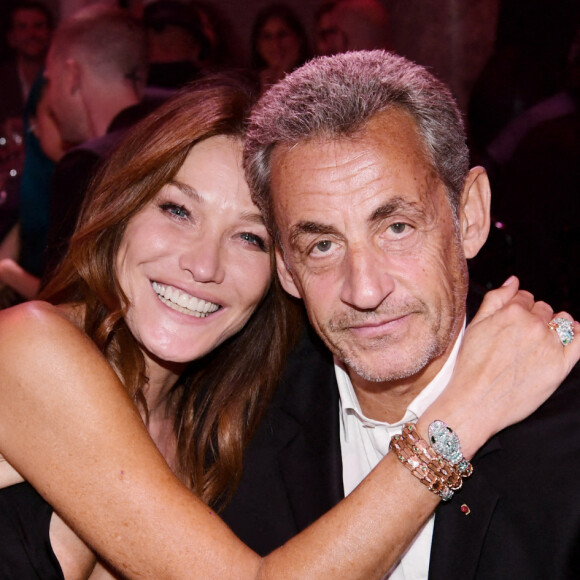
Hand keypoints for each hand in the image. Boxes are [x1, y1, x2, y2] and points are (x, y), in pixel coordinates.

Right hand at [420, 276, 579, 457]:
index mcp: (511, 312)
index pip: (524, 297)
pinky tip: (571, 337)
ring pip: (563, 321)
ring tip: (540, 341)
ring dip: (555, 325)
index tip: (512, 321)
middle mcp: (533, 325)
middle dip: (535, 317)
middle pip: (544, 309)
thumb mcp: (476, 326)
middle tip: (520, 337)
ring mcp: (550, 344)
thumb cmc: (471, 367)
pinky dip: (578, 334)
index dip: (518, 308)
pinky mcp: (561, 365)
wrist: (476, 401)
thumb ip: (496, 299)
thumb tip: (513, 281)